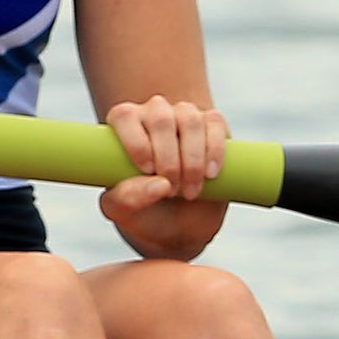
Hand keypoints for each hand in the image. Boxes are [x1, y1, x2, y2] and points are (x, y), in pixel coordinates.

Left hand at [98, 93, 230, 260]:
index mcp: (123, 126)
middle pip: (160, 118)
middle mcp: (152, 114)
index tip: (148, 171)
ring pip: (190, 120)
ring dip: (192, 160)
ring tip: (190, 191)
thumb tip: (160, 184)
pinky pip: (215, 123)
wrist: (180, 224)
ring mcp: (184, 115)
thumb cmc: (144, 210)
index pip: (125, 116)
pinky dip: (215, 150)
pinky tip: (210, 174)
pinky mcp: (212, 123)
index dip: (136, 142)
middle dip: (168, 159)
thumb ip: (128, 199)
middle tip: (172, 191)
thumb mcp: (125, 212)